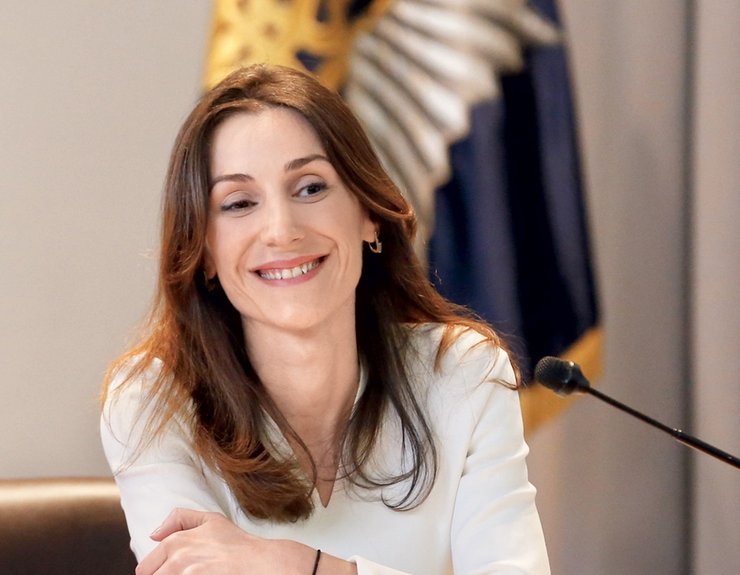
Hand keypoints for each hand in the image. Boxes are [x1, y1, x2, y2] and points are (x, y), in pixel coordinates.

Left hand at [135, 508, 315, 574]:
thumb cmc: (238, 544)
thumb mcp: (210, 520)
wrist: (260, 563)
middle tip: (191, 572)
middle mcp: (177, 561)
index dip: (158, 571)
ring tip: (199, 574)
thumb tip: (152, 534)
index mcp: (175, 543)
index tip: (177, 570)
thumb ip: (178, 519)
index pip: (146, 568)